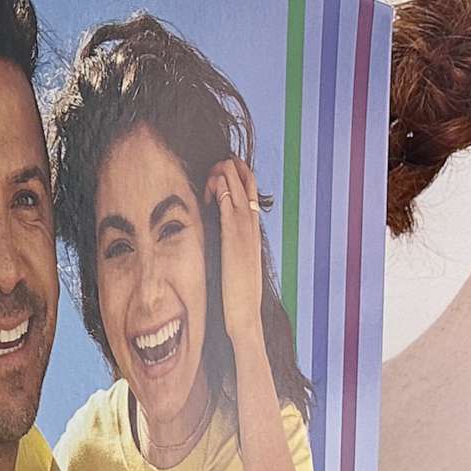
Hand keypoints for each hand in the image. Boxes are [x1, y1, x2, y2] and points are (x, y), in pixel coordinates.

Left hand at [206, 158, 268, 345]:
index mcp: (252, 235)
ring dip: (230, 176)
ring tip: (220, 161)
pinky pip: (231, 212)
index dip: (242, 181)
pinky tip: (218, 182)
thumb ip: (230, 249)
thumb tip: (222, 243)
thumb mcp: (235, 265)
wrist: (243, 313)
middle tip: (225, 158)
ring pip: (241, 197)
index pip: (250, 199)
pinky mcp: (234, 243)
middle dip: (238, 172)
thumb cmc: (236, 294)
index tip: (230, 169)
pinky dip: (226, 195)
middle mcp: (252, 231)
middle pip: (249, 191)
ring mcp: (245, 236)